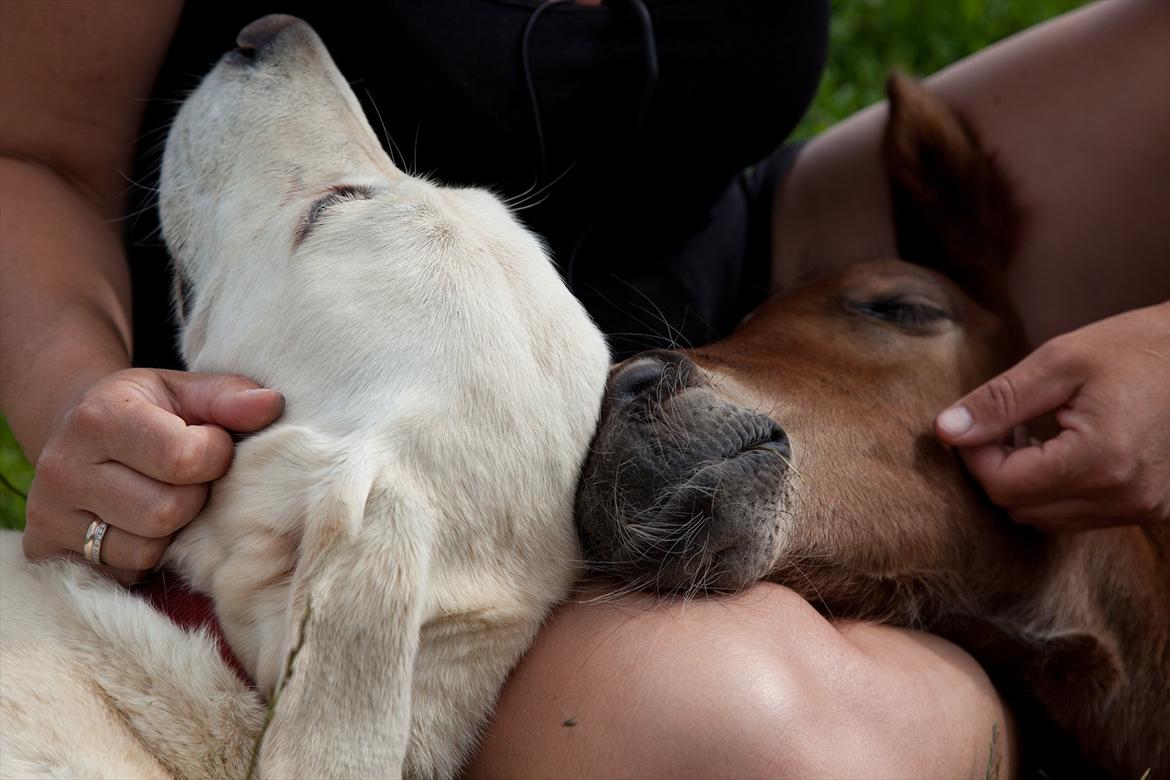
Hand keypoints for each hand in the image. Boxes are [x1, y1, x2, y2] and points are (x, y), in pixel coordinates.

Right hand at [23, 369, 283, 582]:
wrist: (74, 430)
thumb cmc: (145, 411)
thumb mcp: (183, 391)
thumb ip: (228, 397)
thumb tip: (271, 405)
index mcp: (100, 416)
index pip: (185, 459)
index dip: (215, 455)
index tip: (208, 442)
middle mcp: (65, 466)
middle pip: (168, 511)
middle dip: (193, 497)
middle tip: (184, 478)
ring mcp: (50, 513)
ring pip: (146, 549)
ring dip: (170, 530)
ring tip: (159, 496)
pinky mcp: (46, 549)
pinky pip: (122, 571)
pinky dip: (142, 553)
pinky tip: (134, 521)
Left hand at [935, 302, 1169, 530]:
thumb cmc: (1135, 348)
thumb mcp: (1059, 362)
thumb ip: (998, 401)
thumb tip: (944, 431)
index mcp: (1101, 461)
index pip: (1003, 486)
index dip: (975, 455)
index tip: (975, 421)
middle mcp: (1124, 498)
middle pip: (1020, 509)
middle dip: (996, 469)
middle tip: (1001, 424)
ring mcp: (1141, 509)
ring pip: (1045, 518)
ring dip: (1024, 483)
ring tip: (1029, 433)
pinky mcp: (1150, 510)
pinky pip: (1078, 516)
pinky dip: (1054, 490)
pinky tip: (1057, 448)